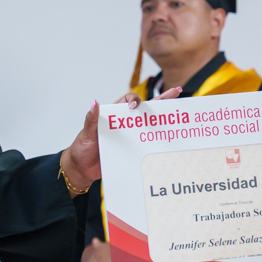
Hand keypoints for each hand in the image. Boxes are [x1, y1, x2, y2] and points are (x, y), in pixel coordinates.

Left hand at [65, 87, 183, 187]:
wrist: (81, 170)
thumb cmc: (81, 148)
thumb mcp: (86, 134)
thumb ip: (91, 119)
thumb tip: (95, 103)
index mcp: (113, 116)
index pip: (128, 101)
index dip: (134, 101)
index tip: (134, 108)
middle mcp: (124, 124)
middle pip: (145, 110)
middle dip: (162, 99)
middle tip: (176, 91)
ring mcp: (130, 137)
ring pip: (149, 126)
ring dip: (163, 119)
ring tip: (180, 113)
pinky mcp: (132, 150)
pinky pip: (146, 144)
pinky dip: (158, 141)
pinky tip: (170, 140)